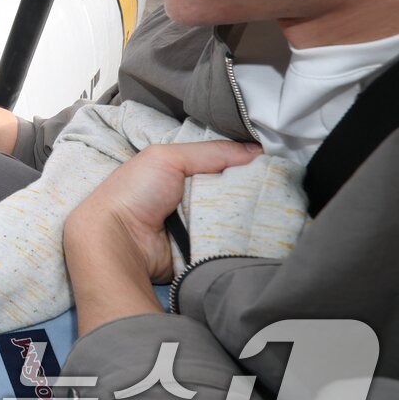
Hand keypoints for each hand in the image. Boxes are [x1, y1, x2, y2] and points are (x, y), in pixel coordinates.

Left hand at [65, 140, 262, 282]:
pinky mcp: (204, 249)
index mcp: (178, 171)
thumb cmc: (134, 193)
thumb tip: (258, 151)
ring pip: (238, 215)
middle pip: (234, 190)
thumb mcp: (167, 157)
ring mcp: (198, 224)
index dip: (246, 162)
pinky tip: (268, 229)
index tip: (275, 161)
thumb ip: (211, 151)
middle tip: (281, 187)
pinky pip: (233, 240)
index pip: (221, 162)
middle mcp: (190, 196)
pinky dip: (246, 235)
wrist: (118, 243)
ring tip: (281, 207)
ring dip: (253, 213)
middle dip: (255, 189)